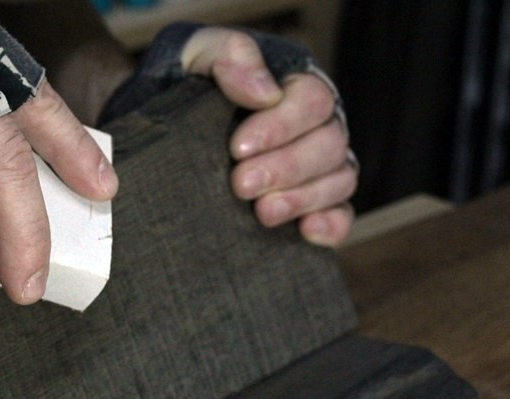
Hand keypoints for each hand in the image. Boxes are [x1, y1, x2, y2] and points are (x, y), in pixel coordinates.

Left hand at [182, 28, 356, 246]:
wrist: (167, 135)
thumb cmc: (187, 87)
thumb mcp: (197, 56)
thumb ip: (230, 56)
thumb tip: (265, 93)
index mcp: (295, 87)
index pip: (312, 101)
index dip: (281, 126)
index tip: (237, 148)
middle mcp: (316, 126)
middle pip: (329, 144)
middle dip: (285, 168)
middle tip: (241, 185)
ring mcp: (319, 167)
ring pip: (339, 179)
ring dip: (303, 198)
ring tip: (263, 213)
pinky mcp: (314, 204)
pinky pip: (342, 215)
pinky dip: (331, 224)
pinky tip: (307, 231)